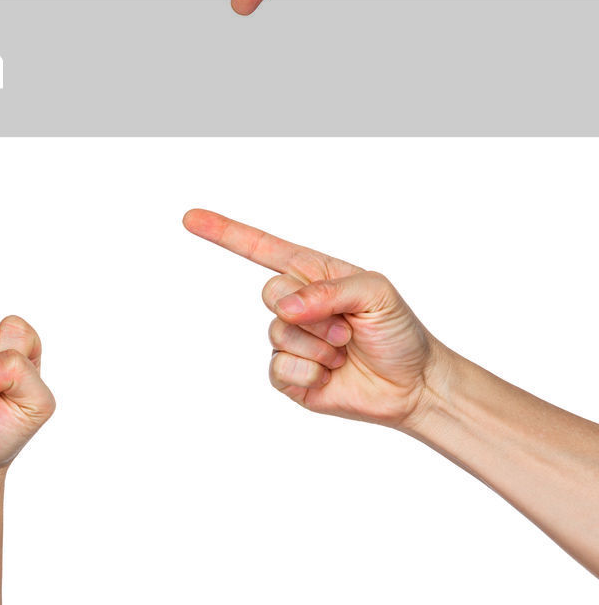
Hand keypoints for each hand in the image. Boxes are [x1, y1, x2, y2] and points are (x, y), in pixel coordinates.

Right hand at [183, 208, 446, 427]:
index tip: (191, 218)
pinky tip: (330, 374)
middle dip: (312, 312)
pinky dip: (310, 372)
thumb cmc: (399, 331)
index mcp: (312, 274)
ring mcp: (290, 340)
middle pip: (270, 293)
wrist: (414, 386)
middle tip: (348, 328)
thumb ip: (329, 290)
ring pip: (277, 333)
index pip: (261, 248)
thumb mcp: (377, 293)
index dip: (224, 232)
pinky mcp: (289, 376)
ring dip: (318, 346)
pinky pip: (279, 369)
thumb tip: (285, 307)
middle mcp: (296, 304)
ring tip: (344, 351)